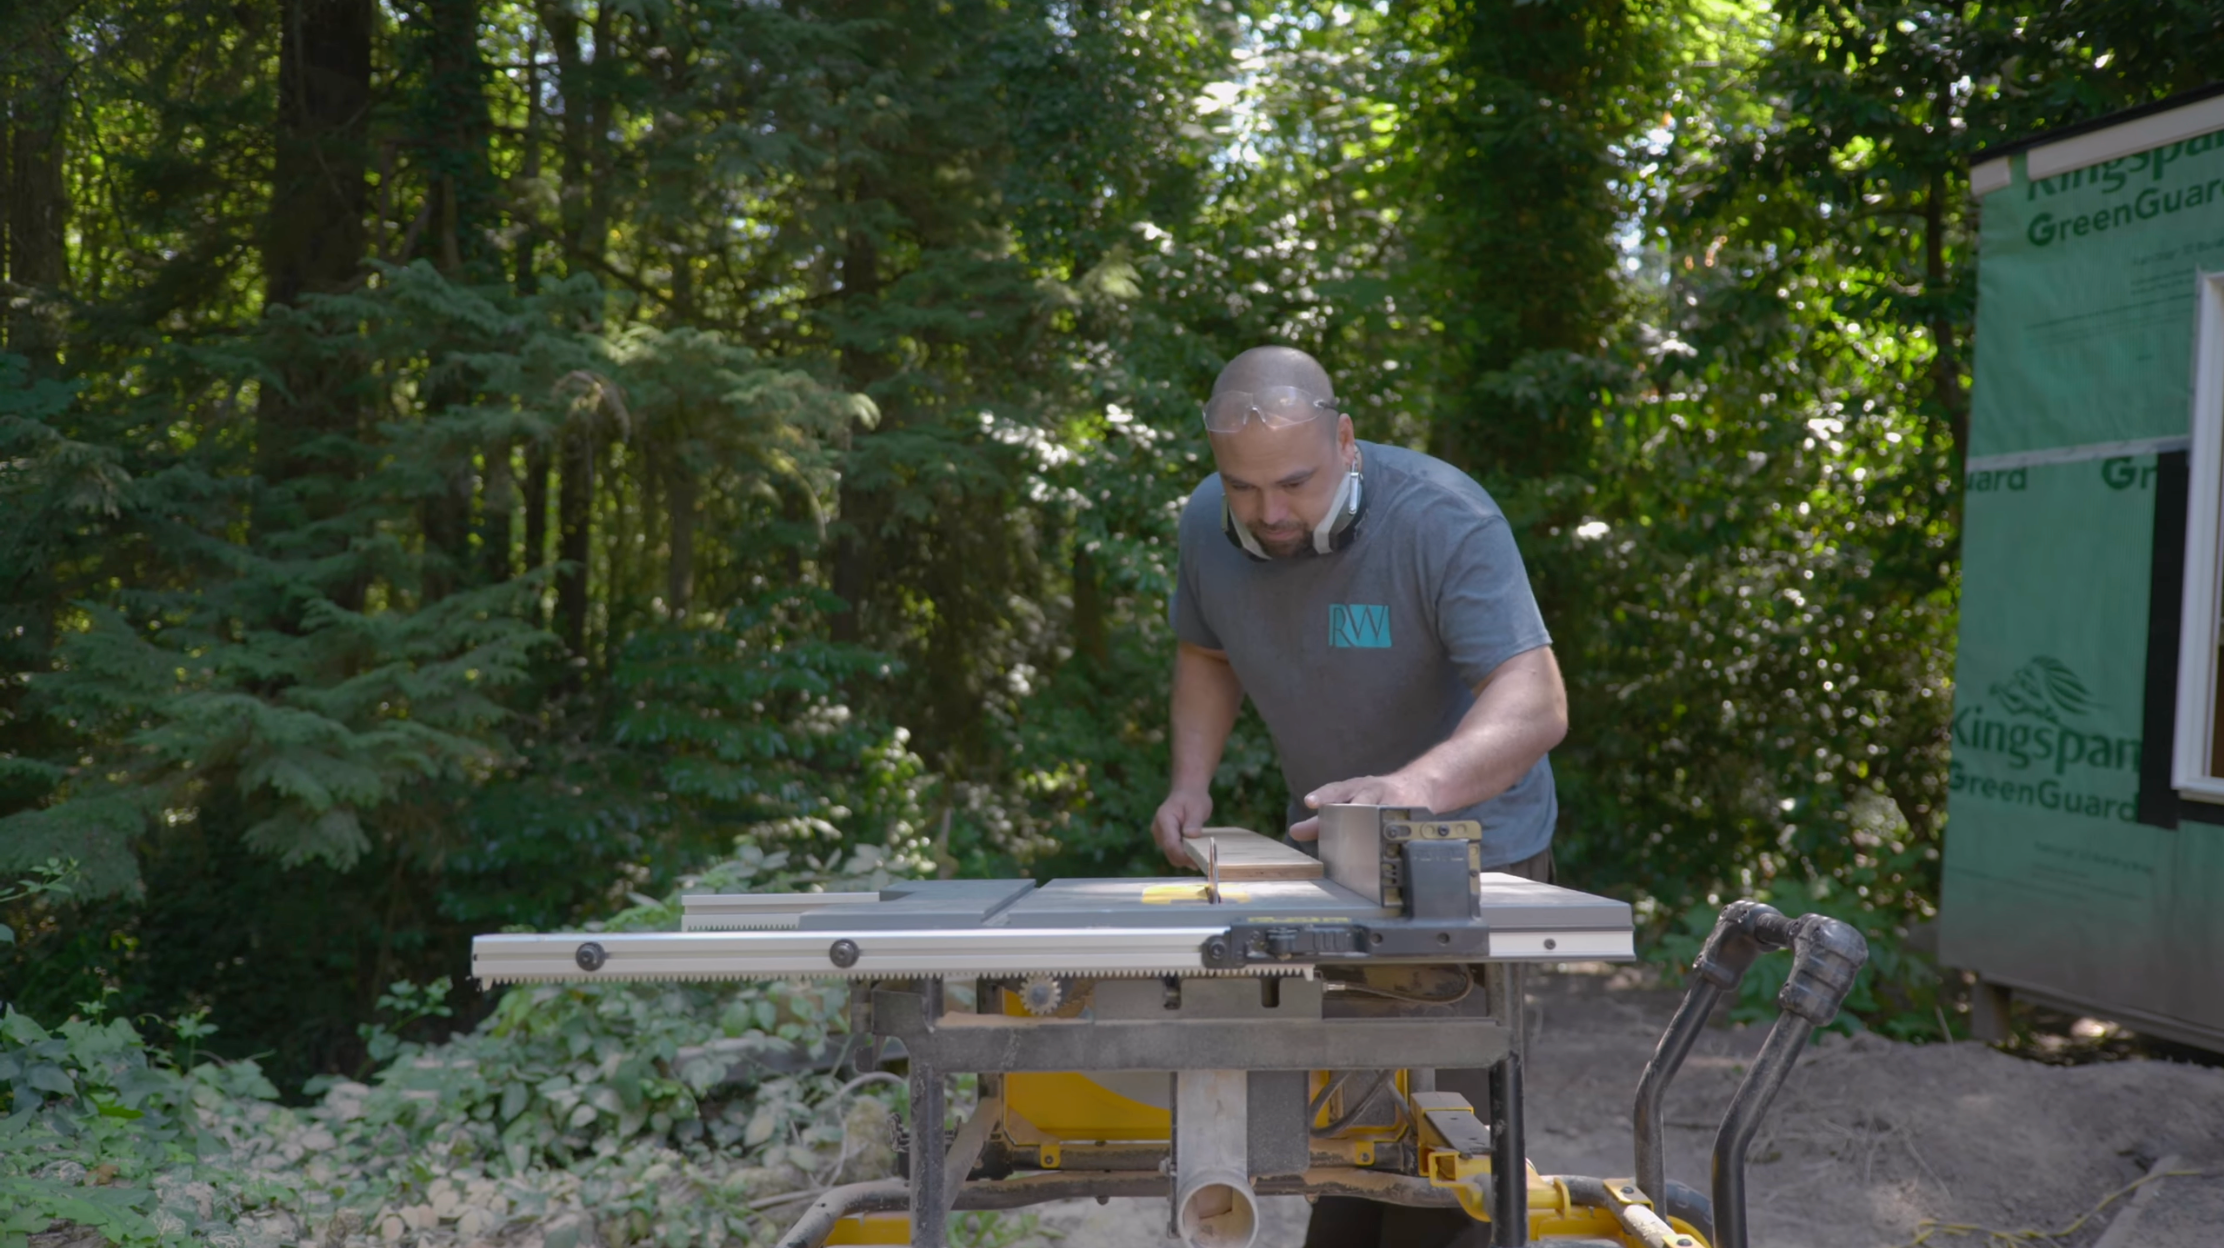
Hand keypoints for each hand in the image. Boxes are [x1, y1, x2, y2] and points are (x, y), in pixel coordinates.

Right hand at [1151, 789, 1213, 867]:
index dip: (1184, 855)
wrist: (1187, 793)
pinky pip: (1175, 853)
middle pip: (1170, 853)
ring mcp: (1160, 837)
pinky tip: (1198, 854)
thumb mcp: (1197, 807)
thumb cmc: (1193, 798)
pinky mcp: (1166, 841)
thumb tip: (1191, 835)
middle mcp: (1158, 830)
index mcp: (1164, 820)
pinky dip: (1186, 856)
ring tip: (1204, 857)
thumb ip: (1194, 822)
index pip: (1171, 844)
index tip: (1200, 860)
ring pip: (1173, 856)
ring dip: (1187, 859)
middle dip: (1187, 859)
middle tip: (1206, 861)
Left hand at [1288, 773, 1437, 841]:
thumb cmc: (1373, 797)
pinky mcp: (1414, 813)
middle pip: (1364, 798)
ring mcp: (1396, 801)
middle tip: (1345, 821)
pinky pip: (1405, 826)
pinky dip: (1399, 837)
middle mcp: (1375, 791)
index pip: (1338, 789)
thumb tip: (1294, 832)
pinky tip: (1394, 848)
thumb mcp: (1348, 802)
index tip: (1310, 802)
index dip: (1324, 795)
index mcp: (1357, 787)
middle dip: (1355, 809)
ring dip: (1377, 823)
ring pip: (1386, 810)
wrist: (1417, 785)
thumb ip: (1321, 820)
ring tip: (1369, 837)